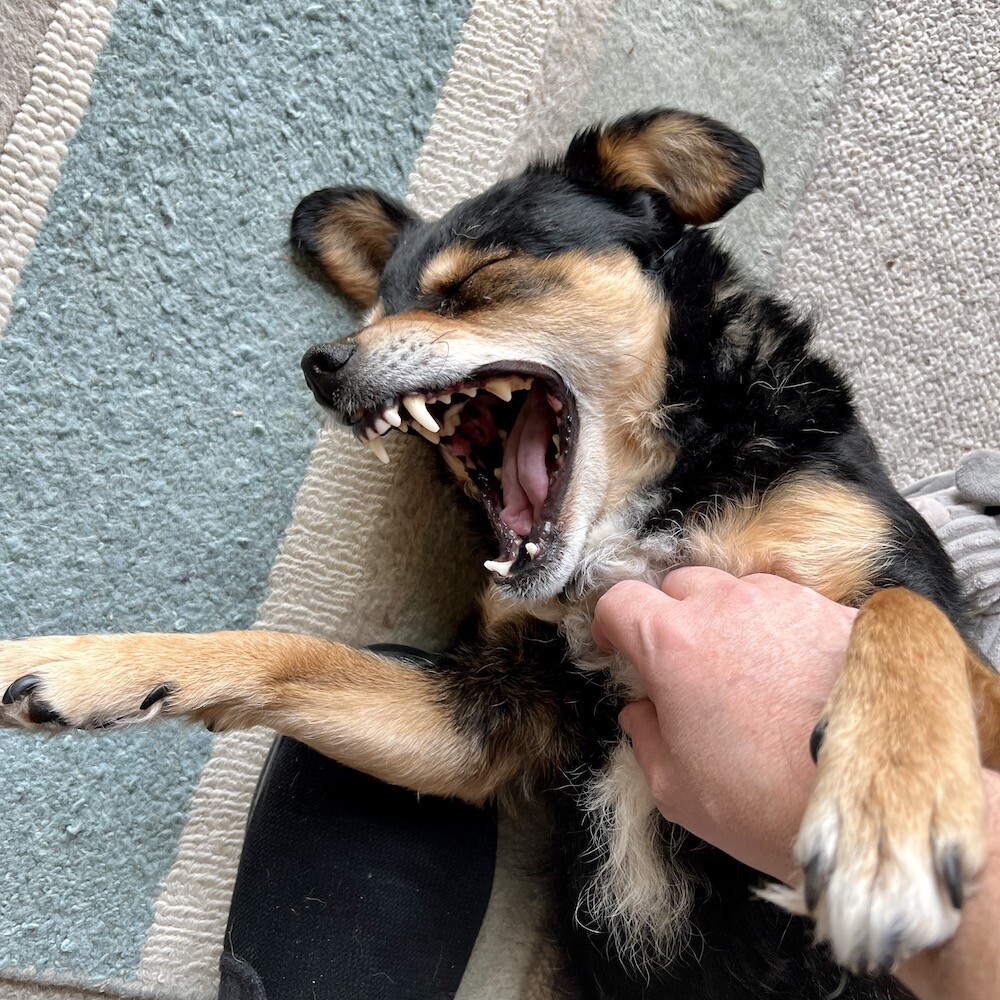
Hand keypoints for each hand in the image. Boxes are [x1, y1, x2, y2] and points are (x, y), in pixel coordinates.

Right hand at [592, 567, 856, 883]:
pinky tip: (790, 675)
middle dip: (667, 617)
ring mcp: (783, 600)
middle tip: (680, 666)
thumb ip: (645, 739)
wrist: (875, 800)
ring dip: (725, 619)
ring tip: (742, 673)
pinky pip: (787, 603)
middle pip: (676, 585)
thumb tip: (642, 715)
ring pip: (734, 588)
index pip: (619, 601)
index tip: (616, 646)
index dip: (610, 624)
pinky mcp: (832, 609)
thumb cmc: (769, 800)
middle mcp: (725, 606)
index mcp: (671, 643)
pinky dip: (776, 628)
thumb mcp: (678, 789)